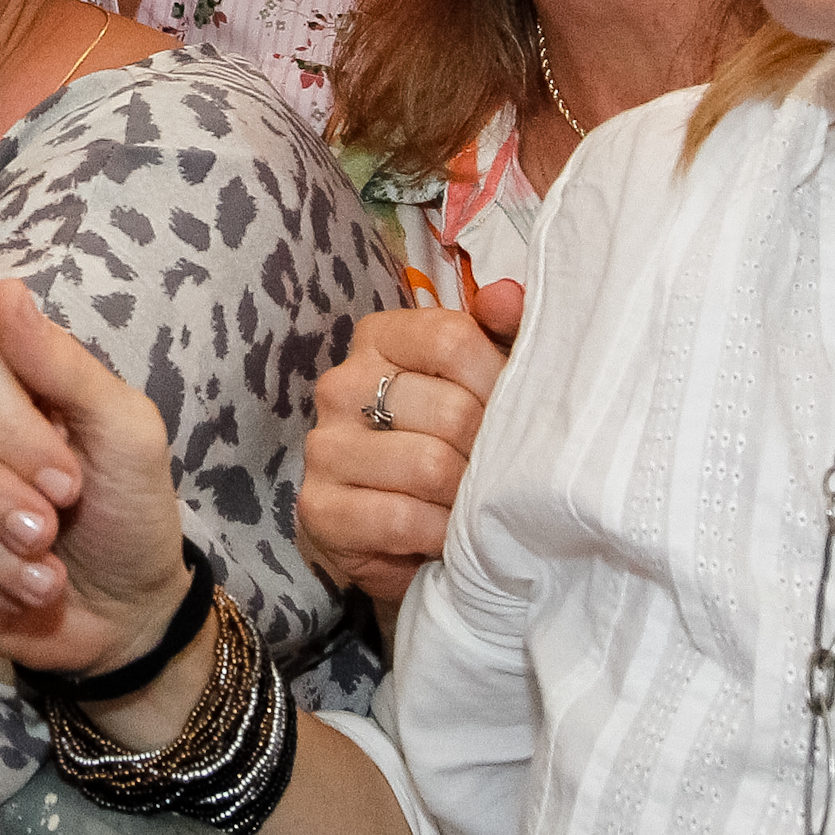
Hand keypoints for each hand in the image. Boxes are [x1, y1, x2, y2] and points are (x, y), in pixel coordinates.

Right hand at [0, 278, 192, 676]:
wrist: (123, 611)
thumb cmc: (128, 510)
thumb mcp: (126, 435)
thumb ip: (66, 366)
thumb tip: (6, 291)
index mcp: (5, 373)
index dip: (12, 427)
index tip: (69, 483)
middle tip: (48, 531)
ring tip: (45, 576)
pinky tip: (14, 591)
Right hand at [296, 287, 516, 602]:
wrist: (397, 536)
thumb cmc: (449, 447)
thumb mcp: (482, 384)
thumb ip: (501, 334)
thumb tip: (507, 297)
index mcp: (379, 339)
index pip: (450, 339)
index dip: (499, 382)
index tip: (516, 416)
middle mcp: (341, 384)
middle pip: (450, 410)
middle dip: (491, 453)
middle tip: (504, 476)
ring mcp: (324, 447)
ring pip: (428, 466)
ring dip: (467, 498)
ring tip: (478, 508)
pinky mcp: (318, 508)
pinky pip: (400, 519)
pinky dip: (438, 534)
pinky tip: (447, 537)